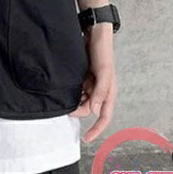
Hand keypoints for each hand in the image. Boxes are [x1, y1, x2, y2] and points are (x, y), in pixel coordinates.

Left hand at [68, 23, 116, 142]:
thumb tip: (94, 111)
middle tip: (66, 107)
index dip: (96, 130)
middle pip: (88, 109)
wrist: (93, 34)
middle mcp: (100, 91)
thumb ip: (100, 91)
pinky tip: (63, 88)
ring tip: (64, 94)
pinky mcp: (83, 77)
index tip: (86, 139)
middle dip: (78, 110)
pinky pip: (76, 90)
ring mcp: (91, 84)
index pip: (103, 117)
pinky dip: (70, 92)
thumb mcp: (102, 72)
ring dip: (73, 101)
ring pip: (81, 100)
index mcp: (108, 93)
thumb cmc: (102, 52)